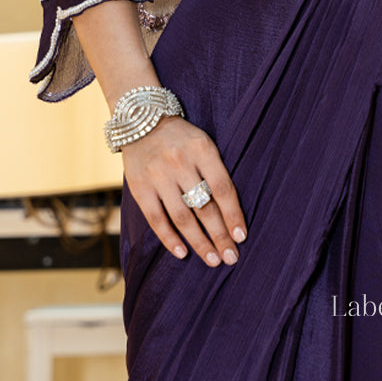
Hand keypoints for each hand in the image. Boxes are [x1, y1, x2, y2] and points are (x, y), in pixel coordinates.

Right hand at [121, 115, 246, 266]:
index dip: (233, 215)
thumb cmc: (181, 138)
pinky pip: (156, 219)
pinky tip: (183, 253)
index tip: (242, 237)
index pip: (223, 188)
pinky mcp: (139, 187)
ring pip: (182, 217)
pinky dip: (170, 238)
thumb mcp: (204, 144)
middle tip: (231, 257)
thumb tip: (232, 214)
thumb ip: (215, 172)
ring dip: (199, 242)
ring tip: (212, 259)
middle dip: (220, 235)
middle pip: (204, 207)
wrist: (141, 120)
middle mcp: (180, 162)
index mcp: (203, 149)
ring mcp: (158, 176)